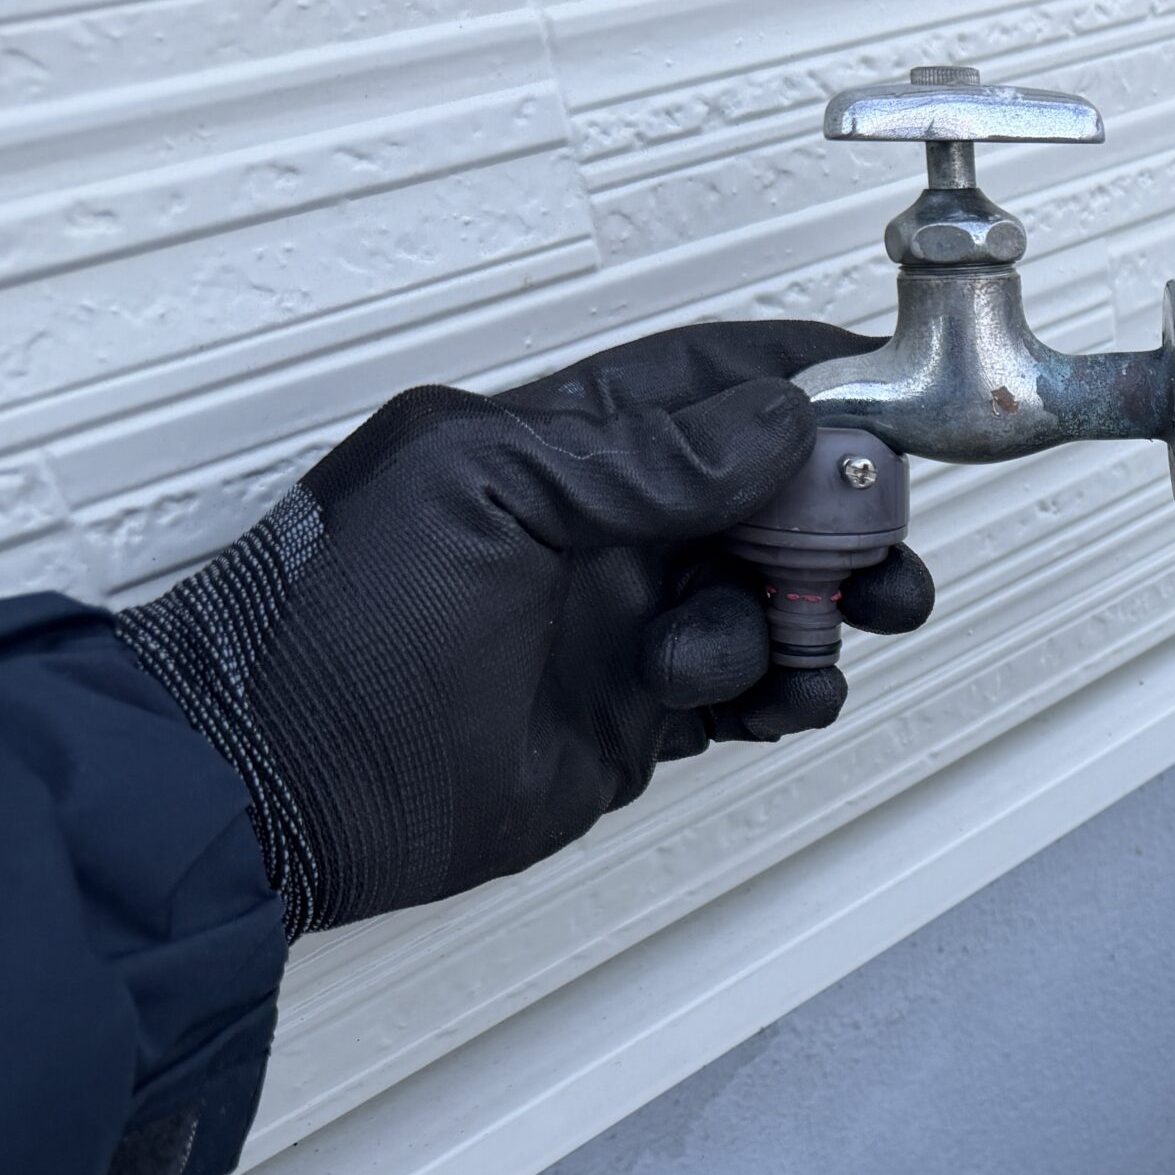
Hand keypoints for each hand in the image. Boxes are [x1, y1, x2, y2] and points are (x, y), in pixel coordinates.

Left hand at [116, 321, 933, 934]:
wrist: (282, 794)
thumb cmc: (330, 632)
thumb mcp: (486, 495)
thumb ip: (640, 457)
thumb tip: (774, 420)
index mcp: (556, 445)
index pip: (710, 385)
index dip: (809, 380)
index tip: (892, 389)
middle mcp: (600, 529)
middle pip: (770, 494)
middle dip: (842, 514)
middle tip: (875, 548)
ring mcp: (621, 624)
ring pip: (773, 595)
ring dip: (812, 613)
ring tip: (801, 640)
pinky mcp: (635, 716)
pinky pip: (751, 687)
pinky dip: (787, 690)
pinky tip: (777, 697)